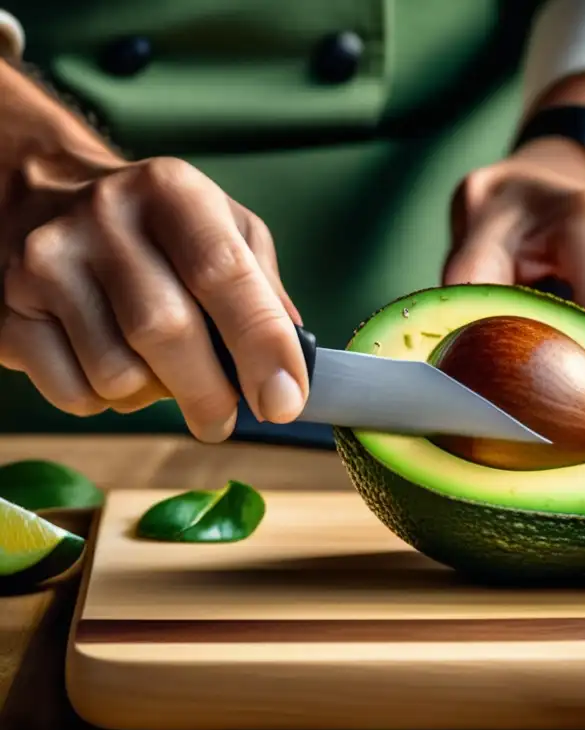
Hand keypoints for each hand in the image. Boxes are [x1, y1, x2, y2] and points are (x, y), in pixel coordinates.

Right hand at [0, 155, 307, 441]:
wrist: (38, 194)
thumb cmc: (155, 226)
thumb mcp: (222, 228)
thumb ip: (262, 288)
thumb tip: (293, 363)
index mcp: (172, 192)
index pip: (222, 272)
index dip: (260, 344)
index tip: (284, 402)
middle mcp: (105, 218)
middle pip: (165, 331)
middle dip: (209, 393)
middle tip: (224, 419)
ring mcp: (47, 262)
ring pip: (117, 374)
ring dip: (153, 395)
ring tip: (157, 369)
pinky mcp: (8, 310)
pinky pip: (74, 393)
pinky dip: (106, 400)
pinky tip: (108, 364)